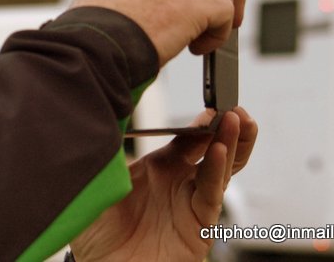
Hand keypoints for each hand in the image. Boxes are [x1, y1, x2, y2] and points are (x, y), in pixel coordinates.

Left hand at [69, 107, 257, 261]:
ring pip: (221, 169)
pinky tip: (218, 151)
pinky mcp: (197, 227)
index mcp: (158, 169)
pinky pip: (210, 194)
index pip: (187, 139)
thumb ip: (108, 147)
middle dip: (228, 127)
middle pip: (214, 150)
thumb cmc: (95, 229)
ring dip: (232, 143)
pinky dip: (216, 171)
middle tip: (235, 107)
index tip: (210, 103)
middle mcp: (178, 184)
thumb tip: (107, 109)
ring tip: (238, 120)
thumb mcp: (100, 180)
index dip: (200, 121)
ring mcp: (190, 204)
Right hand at [70, 0, 245, 65]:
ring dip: (227, 9)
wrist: (86, 50)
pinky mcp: (190, 3)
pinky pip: (224, 9)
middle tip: (226, 11)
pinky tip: (200, 48)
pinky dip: (220, 31)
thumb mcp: (100, 2)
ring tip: (212, 35)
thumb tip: (143, 12)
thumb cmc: (86, 37)